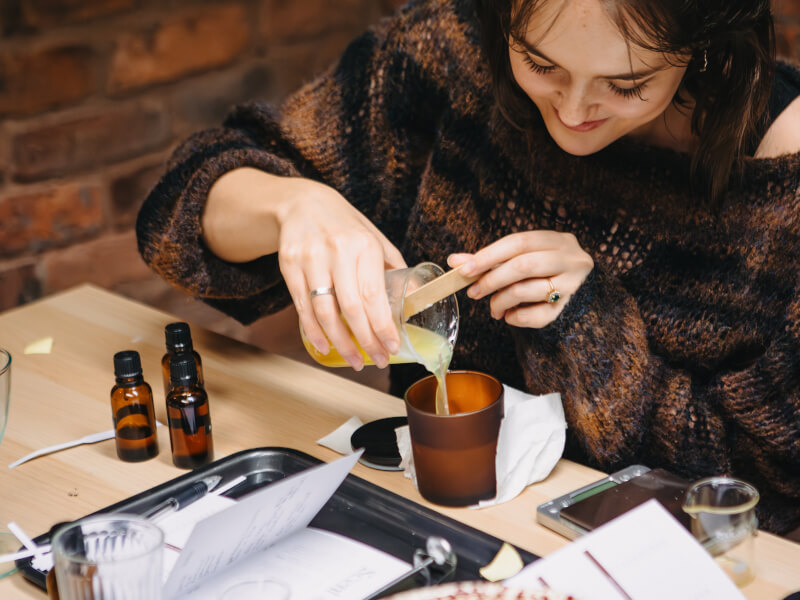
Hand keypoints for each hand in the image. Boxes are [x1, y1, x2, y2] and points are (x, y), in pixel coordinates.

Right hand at [277, 180, 405, 369]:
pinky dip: (313, 331)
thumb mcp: (374, 238)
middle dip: (365, 340)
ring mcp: (310, 258)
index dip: (382, 326)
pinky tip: (324, 346)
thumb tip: (416, 296)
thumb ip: (393, 267)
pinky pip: (302, 306)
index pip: (374, 295)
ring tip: (353, 360)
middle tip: (376, 360)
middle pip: (350, 308)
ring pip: (324, 311)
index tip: (392, 347)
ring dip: (340, 342)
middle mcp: (337, 251)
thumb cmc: (345, 226)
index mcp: (364, 245)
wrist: (303, 203)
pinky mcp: (289, 265)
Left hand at [448, 231, 592, 327]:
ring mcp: (573, 284)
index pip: (518, 242)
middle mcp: (570, 259)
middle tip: (473, 292)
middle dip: (492, 280)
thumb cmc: (543, 268)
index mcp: (556, 240)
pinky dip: (517, 318)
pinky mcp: (569, 308)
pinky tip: (509, 316)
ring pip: (528, 291)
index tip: (464, 270)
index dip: (488, 255)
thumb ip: (490, 258)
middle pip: (523, 266)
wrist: (582, 288)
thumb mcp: (522, 257)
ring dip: (501, 301)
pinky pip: (538, 316)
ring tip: (493, 308)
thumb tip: (455, 261)